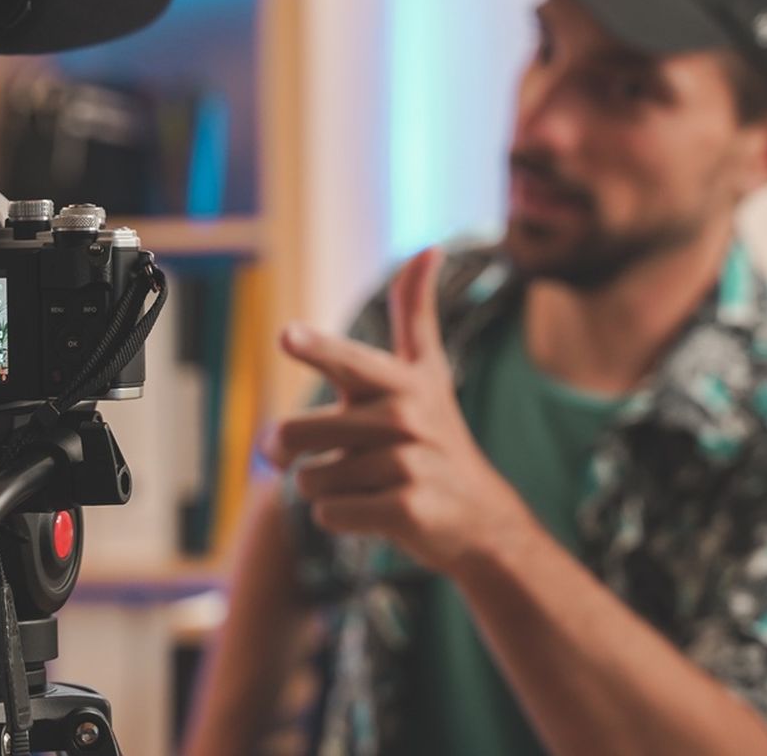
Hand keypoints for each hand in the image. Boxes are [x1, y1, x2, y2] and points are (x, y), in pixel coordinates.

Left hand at [263, 248, 534, 576]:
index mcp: (400, 382)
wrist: (480, 518)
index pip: (349, 360)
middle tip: (305, 456)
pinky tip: (375, 511)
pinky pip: (329, 516)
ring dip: (324, 490)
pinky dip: (340, 519)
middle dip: (286, 452)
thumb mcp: (429, 373)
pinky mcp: (406, 510)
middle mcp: (404, 418)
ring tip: (366, 485)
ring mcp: (408, 465)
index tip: (288, 336)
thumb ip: (416, 312)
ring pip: (310, 481)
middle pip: (295, 432)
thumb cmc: (438, 438)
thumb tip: (429, 247)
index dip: (317, 347)